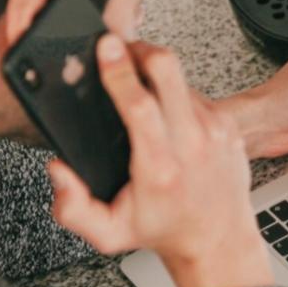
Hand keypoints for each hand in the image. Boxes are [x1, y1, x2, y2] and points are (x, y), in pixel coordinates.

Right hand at [49, 35, 272, 286]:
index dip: (120, 71)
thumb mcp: (108, 233)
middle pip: (167, 71)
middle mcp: (192, 144)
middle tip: (118, 50)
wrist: (218, 239)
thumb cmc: (163, 229)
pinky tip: (164, 112)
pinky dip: (174, 94)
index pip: (140, 105)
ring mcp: (215, 130)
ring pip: (180, 78)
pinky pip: (195, 93)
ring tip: (137, 89)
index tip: (105, 47)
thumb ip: (73, 208)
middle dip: (139, 50)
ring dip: (155, 75)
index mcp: (159, 167)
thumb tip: (59, 170)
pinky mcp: (228, 123)